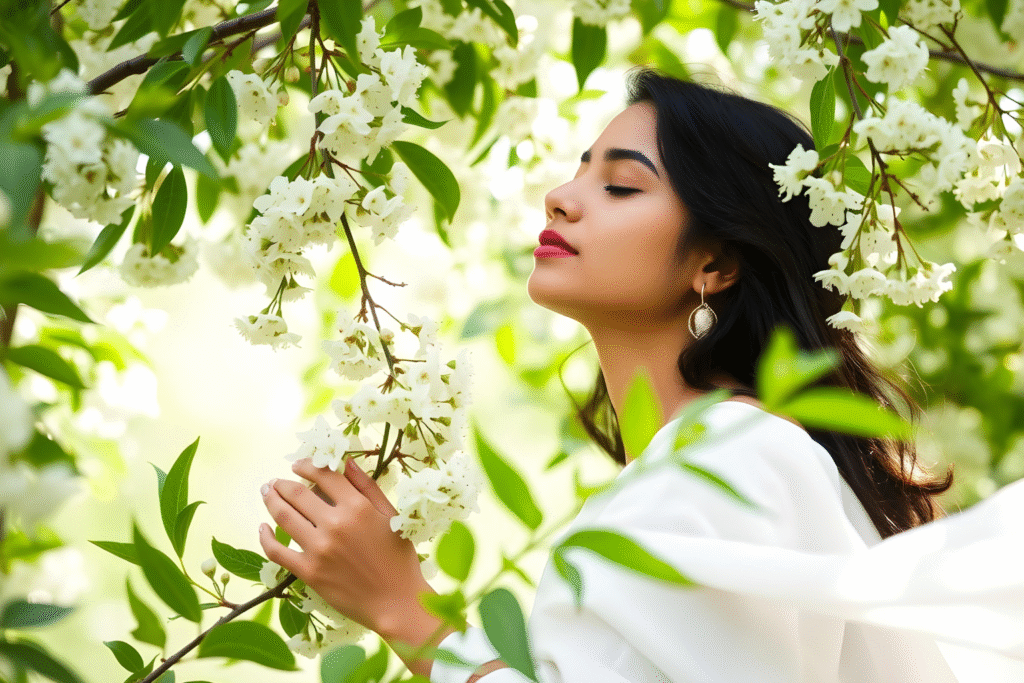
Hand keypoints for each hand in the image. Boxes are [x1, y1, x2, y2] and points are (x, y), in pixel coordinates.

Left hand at [258, 456, 430, 634]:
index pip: (324, 476)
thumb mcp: (390, 515)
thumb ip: (368, 487)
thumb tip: (346, 462)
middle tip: (274, 482)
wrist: (395, 601)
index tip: (298, 465)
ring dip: (270, 501)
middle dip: (282, 484)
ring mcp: (319, 548)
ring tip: (266, 494)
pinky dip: (265, 537)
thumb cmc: (398, 558)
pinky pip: (277, 551)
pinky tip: (262, 528)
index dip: (307, 466)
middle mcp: (335, 524)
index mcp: (358, 507)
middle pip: (297, 494)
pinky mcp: (309, 571)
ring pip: (284, 516)